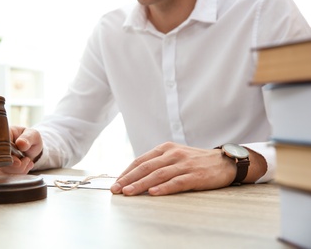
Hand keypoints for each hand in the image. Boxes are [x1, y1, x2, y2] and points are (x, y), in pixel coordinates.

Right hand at [0, 126, 42, 174]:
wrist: (31, 148)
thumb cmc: (30, 138)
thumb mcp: (33, 135)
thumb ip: (28, 138)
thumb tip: (21, 143)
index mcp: (0, 136)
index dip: (6, 158)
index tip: (18, 162)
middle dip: (14, 168)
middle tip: (27, 160)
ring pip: (1, 172)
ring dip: (18, 171)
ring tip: (27, 161)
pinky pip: (5, 176)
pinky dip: (18, 174)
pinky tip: (26, 166)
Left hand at [110, 142, 236, 195]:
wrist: (224, 162)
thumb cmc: (195, 161)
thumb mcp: (175, 155)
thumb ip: (158, 162)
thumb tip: (135, 176)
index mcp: (165, 148)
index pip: (141, 160)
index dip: (127, 172)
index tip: (116, 182)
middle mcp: (173, 154)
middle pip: (146, 167)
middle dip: (129, 179)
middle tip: (116, 189)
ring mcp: (184, 164)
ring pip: (158, 175)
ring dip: (141, 184)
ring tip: (129, 192)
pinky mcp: (195, 175)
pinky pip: (176, 182)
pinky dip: (163, 188)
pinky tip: (153, 192)